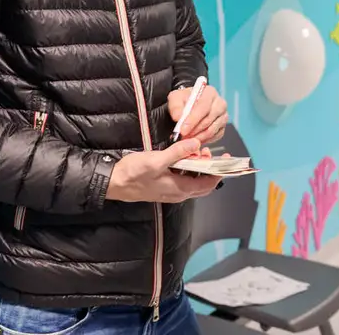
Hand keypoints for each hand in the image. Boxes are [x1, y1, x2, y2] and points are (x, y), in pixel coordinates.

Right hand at [106, 139, 222, 203]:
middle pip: (203, 184)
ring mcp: (170, 191)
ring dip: (198, 168)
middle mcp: (178, 193)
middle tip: (208, 151)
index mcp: (180, 189)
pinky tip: (182, 158)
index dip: (219, 172)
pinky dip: (188, 169)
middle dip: (209, 168)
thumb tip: (196, 144)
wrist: (113, 183)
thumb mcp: (156, 160)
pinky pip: (183, 180)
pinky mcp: (163, 187)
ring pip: (192, 182)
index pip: (208, 183)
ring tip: (195, 151)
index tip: (225, 159)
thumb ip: (177, 153)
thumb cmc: (133, 173)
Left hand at [168, 83, 227, 143]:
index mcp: (210, 93)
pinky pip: (215, 137)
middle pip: (209, 120)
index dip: (193, 120)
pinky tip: (194, 139)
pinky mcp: (223, 127)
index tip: (182, 130)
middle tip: (182, 136)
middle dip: (194, 130)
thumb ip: (175, 106)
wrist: (191, 104)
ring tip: (186, 139)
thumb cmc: (186, 100)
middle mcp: (220, 104)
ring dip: (198, 137)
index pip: (203, 107)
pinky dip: (204, 140)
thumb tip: (178, 117)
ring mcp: (223, 116)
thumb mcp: (176, 98)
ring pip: (212, 130)